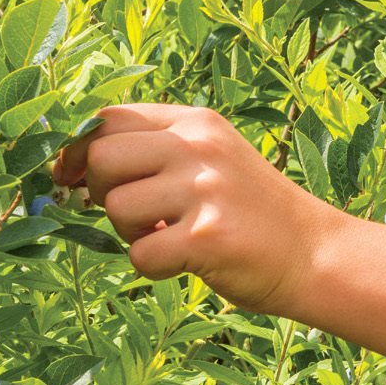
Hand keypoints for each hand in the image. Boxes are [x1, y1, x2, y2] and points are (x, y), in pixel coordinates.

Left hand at [52, 103, 337, 316]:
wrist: (314, 252)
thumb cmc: (250, 209)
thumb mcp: (212, 157)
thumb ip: (157, 150)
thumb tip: (74, 165)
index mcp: (196, 122)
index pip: (109, 118)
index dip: (78, 150)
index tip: (71, 178)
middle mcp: (199, 146)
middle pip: (101, 156)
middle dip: (101, 191)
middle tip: (137, 214)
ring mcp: (204, 190)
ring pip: (115, 207)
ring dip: (130, 233)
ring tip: (169, 235)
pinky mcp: (207, 237)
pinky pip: (139, 254)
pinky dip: (152, 267)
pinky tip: (184, 261)